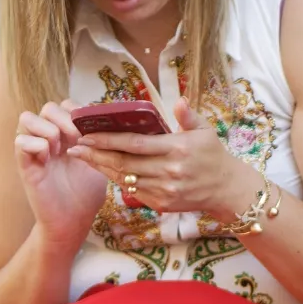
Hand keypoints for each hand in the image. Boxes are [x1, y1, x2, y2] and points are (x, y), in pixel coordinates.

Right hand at [14, 100, 107, 248]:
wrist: (73, 220)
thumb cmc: (86, 192)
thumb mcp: (99, 161)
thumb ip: (101, 140)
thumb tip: (113, 120)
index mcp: (66, 135)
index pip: (65, 105)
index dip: (78, 112)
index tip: (92, 130)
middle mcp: (48, 138)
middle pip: (48, 107)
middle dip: (65, 118)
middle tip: (77, 139)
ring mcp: (34, 150)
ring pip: (28, 118)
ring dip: (48, 130)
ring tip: (60, 150)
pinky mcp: (24, 165)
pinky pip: (20, 141)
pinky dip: (37, 146)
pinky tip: (49, 160)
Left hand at [68, 97, 262, 219]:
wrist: (227, 189)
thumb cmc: (214, 156)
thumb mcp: (205, 131)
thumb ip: (188, 116)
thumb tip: (177, 100)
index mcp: (177, 148)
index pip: (134, 143)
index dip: (108, 139)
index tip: (87, 134)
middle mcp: (169, 170)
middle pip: (123, 162)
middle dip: (96, 154)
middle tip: (75, 147)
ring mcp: (164, 189)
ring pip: (124, 178)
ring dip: (102, 168)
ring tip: (84, 158)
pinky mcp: (161, 203)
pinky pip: (133, 191)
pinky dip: (117, 180)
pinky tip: (106, 171)